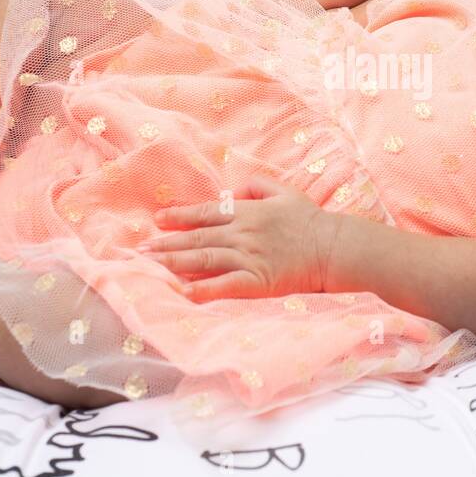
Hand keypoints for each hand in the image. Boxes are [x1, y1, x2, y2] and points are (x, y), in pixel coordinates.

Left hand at [136, 174, 338, 302]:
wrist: (334, 248)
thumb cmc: (311, 221)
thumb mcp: (285, 192)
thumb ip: (258, 185)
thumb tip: (235, 189)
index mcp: (248, 212)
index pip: (206, 212)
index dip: (180, 216)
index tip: (158, 219)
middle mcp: (243, 233)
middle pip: (198, 237)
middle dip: (167, 242)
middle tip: (141, 248)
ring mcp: (249, 257)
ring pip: (205, 258)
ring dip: (176, 262)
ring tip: (152, 265)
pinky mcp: (258, 281)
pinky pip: (225, 285)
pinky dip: (203, 288)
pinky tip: (183, 291)